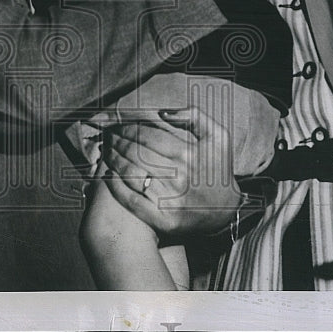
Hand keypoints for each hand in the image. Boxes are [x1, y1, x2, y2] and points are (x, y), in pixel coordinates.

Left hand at [101, 105, 243, 235]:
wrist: (225, 210)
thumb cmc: (217, 169)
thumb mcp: (218, 136)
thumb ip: (194, 116)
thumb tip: (162, 112)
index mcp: (188, 154)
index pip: (147, 135)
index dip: (128, 128)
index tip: (118, 125)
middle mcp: (178, 176)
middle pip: (135, 152)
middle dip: (117, 141)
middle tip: (108, 136)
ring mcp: (169, 200)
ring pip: (130, 173)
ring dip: (112, 159)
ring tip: (106, 150)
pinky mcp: (162, 219)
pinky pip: (131, 199)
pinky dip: (115, 185)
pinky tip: (107, 174)